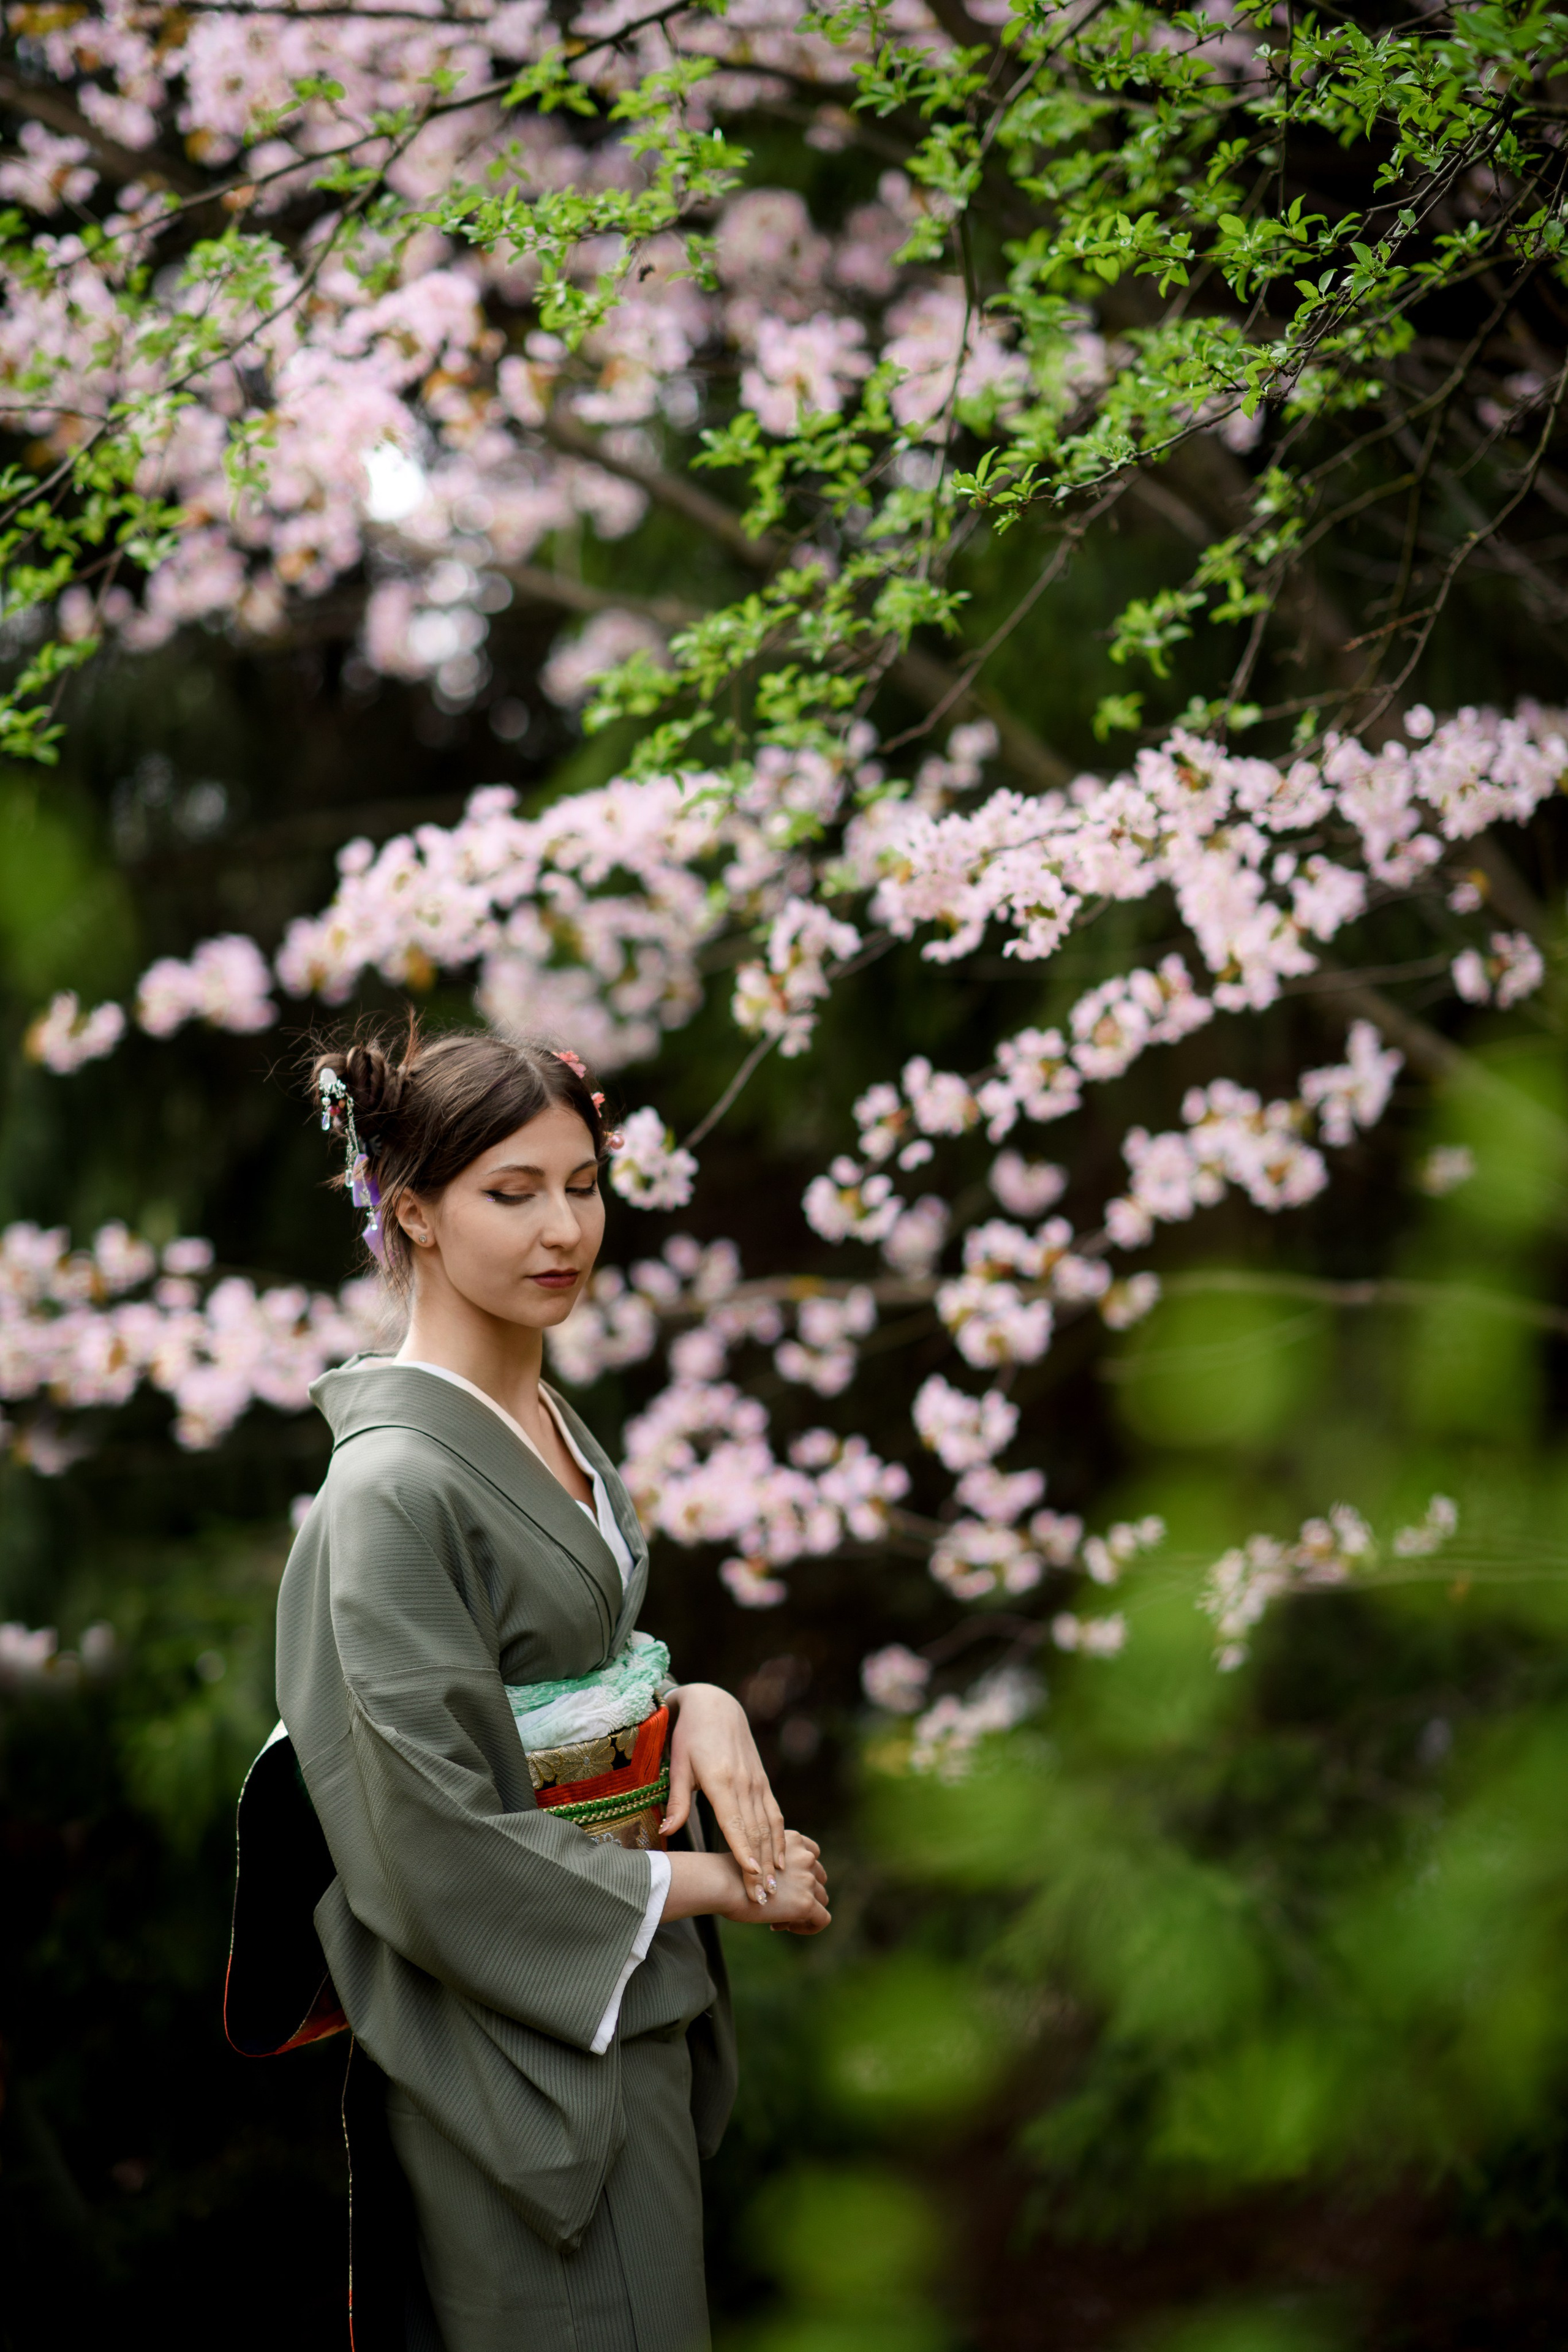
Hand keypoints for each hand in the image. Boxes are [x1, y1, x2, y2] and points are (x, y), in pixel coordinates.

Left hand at [662, 1681, 786, 1904]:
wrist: (716, 1705)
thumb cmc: (690, 1735)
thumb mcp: (678, 1764)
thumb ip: (677, 1801)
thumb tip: (665, 1834)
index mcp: (720, 1780)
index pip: (734, 1824)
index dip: (743, 1852)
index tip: (751, 1876)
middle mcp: (744, 1783)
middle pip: (755, 1832)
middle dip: (759, 1866)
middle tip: (762, 1897)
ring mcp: (756, 1782)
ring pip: (769, 1825)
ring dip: (772, 1856)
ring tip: (774, 1885)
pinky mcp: (762, 1781)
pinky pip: (775, 1813)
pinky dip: (780, 1838)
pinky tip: (781, 1858)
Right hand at [663, 1836, 829, 1935]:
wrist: (723, 1884)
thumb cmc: (729, 1872)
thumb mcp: (757, 1856)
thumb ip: (775, 1863)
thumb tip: (782, 1886)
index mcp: (792, 1840)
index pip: (812, 1855)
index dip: (801, 1872)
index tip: (781, 1885)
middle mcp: (805, 1856)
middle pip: (818, 1878)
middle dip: (801, 1892)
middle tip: (777, 1905)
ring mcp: (807, 1879)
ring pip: (821, 1898)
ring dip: (802, 1909)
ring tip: (778, 1918)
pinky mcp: (806, 1903)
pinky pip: (823, 1919)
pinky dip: (810, 1926)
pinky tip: (789, 1927)